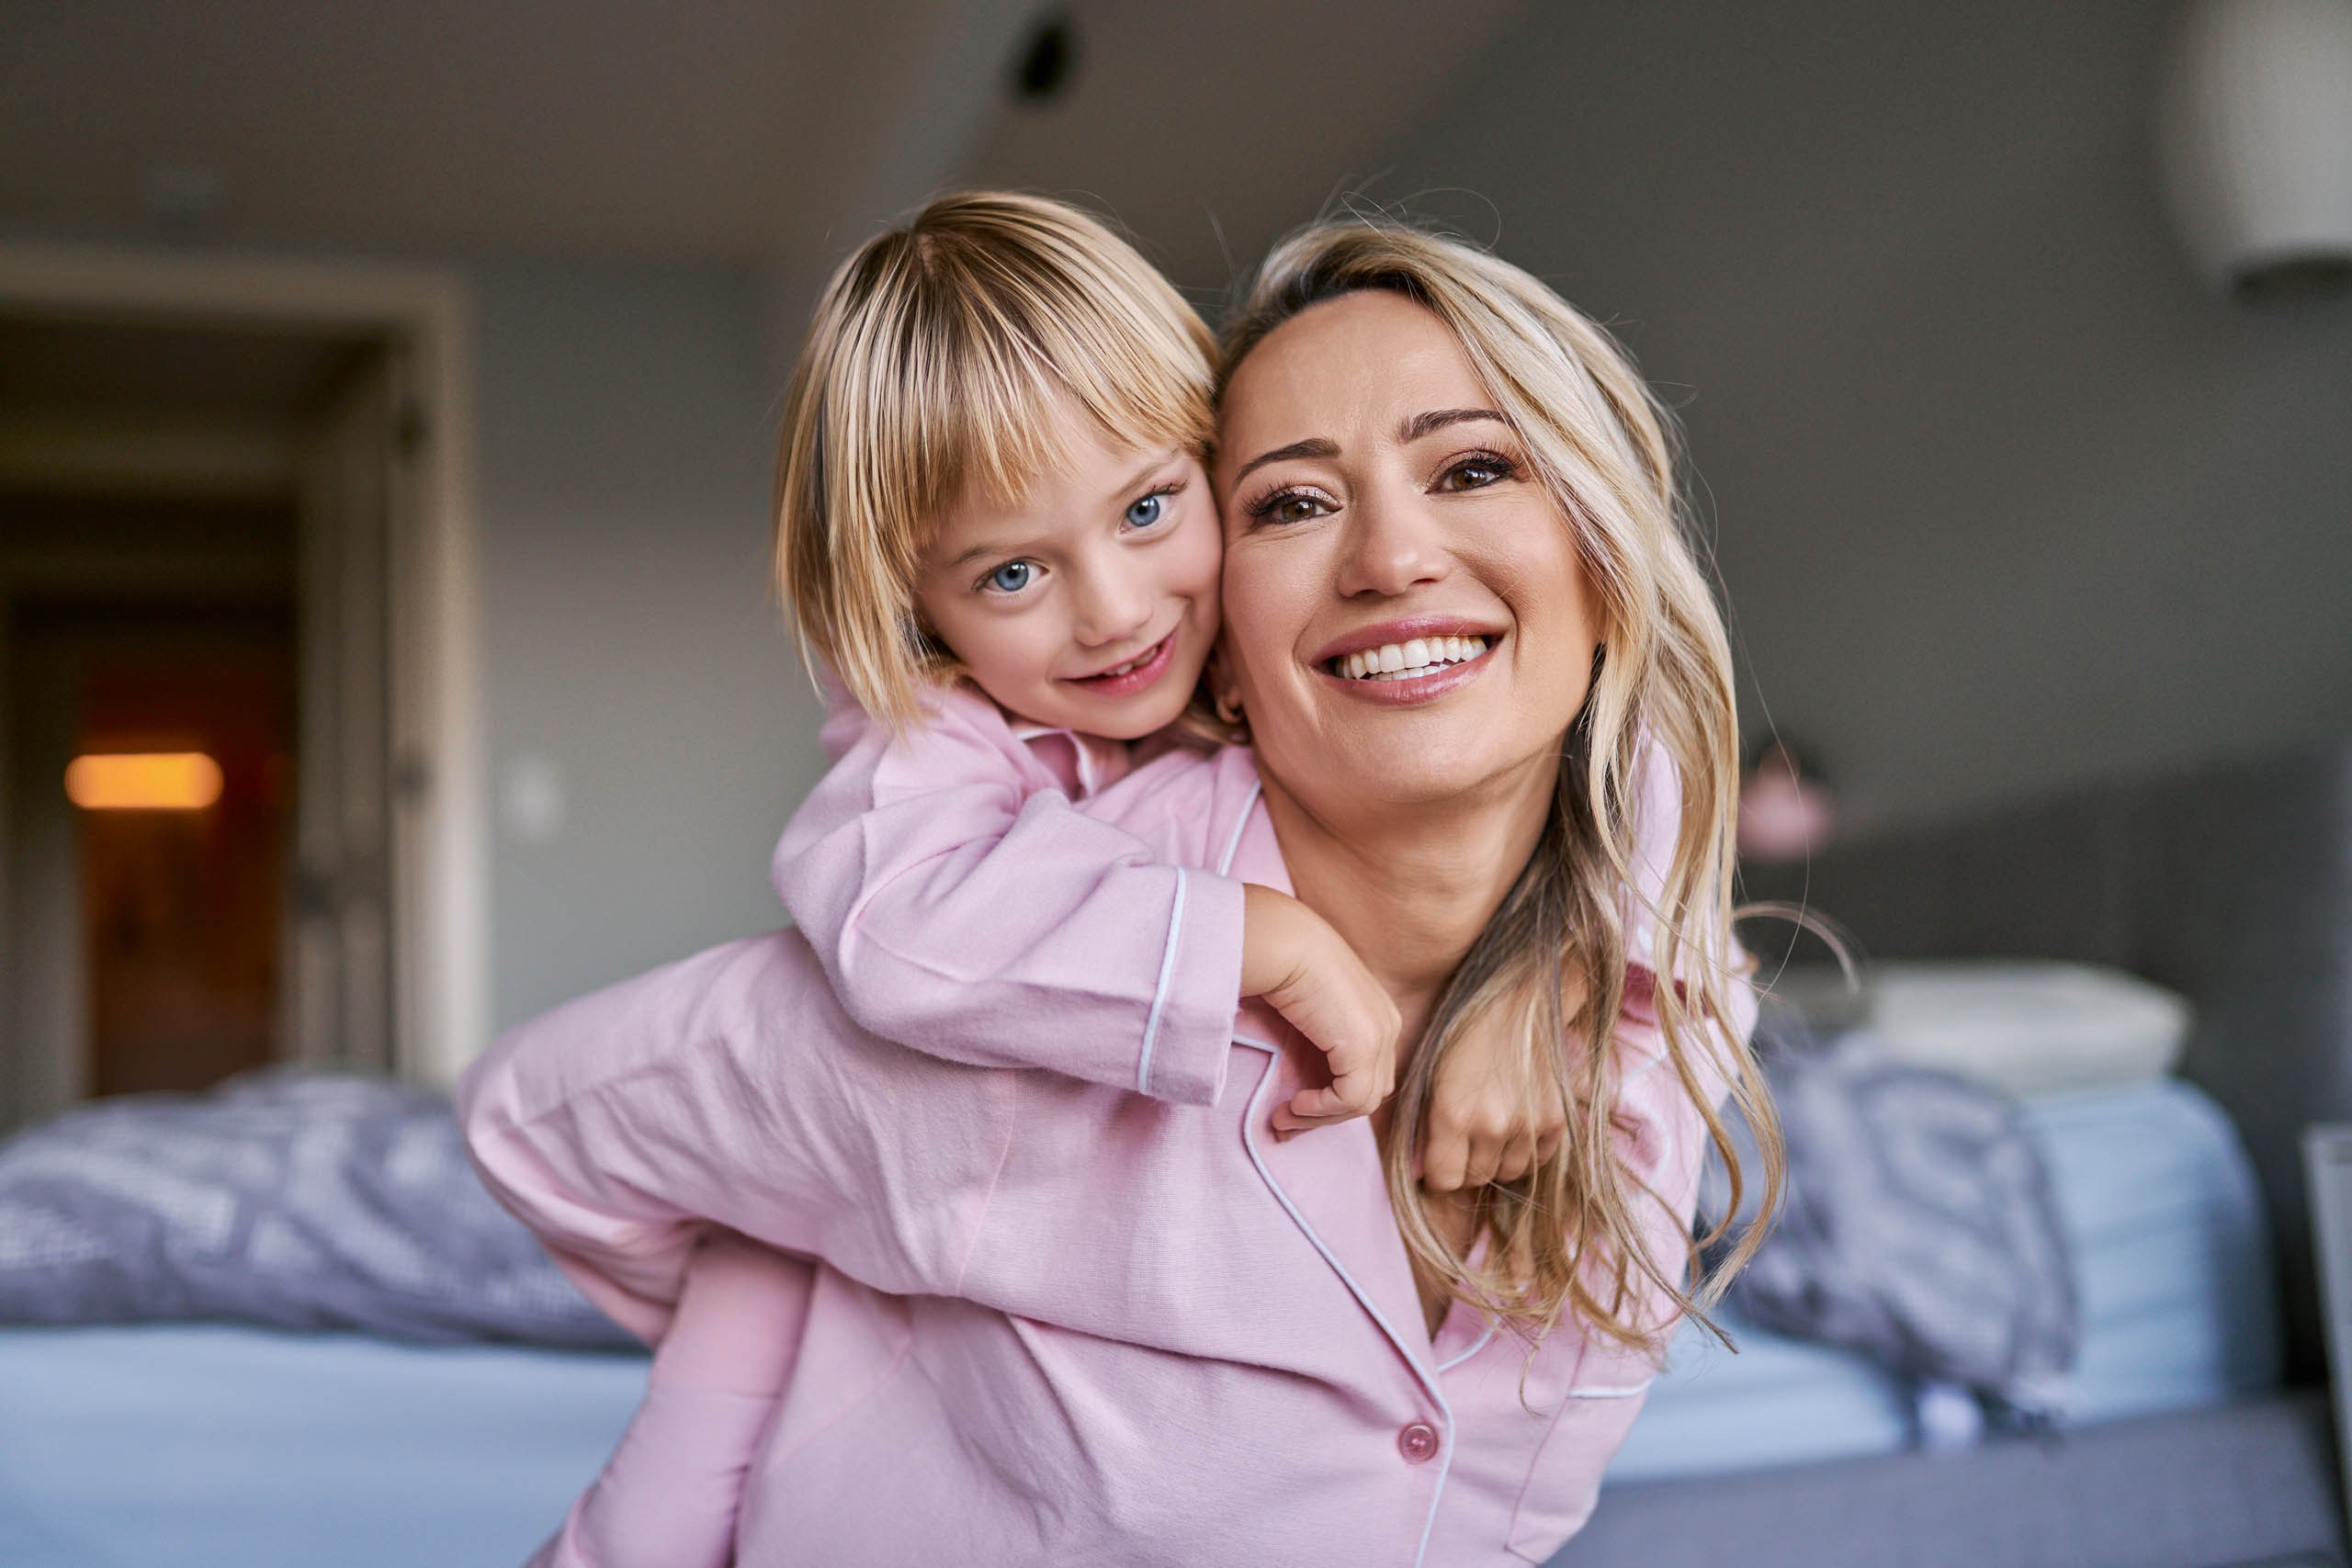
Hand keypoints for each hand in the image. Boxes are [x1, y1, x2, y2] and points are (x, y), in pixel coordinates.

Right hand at [1241, 886, 1400, 1133]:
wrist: (1280, 942)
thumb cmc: (1279, 966)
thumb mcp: (1303, 1011)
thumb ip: (1309, 1044)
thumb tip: (1288, 1088)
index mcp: (1376, 1012)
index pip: (1367, 1071)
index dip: (1332, 1099)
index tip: (1289, 1109)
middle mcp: (1387, 1023)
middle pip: (1369, 1090)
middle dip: (1327, 1114)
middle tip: (1285, 1122)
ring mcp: (1381, 1034)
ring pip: (1362, 1101)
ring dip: (1320, 1117)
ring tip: (1283, 1116)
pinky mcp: (1365, 1046)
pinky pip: (1351, 1100)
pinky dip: (1321, 1110)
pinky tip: (1293, 1103)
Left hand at [1419, 1007, 1565, 1191]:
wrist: (1517, 1004)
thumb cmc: (1463, 1035)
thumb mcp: (1429, 1076)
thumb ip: (1423, 1128)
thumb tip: (1417, 1173)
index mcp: (1454, 1113)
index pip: (1445, 1180)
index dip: (1438, 1172)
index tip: (1438, 1159)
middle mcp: (1492, 1125)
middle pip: (1476, 1178)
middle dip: (1465, 1166)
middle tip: (1463, 1141)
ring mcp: (1528, 1124)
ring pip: (1508, 1173)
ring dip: (1495, 1160)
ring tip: (1488, 1131)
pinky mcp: (1556, 1120)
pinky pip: (1537, 1160)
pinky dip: (1524, 1152)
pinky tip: (1514, 1127)